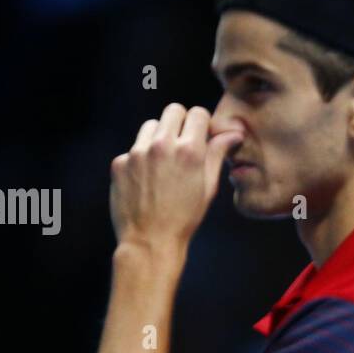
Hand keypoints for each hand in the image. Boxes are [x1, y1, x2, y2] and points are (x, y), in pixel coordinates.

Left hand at [109, 103, 243, 249]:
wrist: (150, 242)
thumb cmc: (185, 218)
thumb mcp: (208, 187)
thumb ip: (217, 154)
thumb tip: (233, 134)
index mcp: (189, 151)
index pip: (197, 113)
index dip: (201, 123)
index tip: (200, 136)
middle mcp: (162, 145)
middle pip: (173, 111)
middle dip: (180, 123)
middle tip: (183, 144)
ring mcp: (137, 153)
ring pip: (151, 126)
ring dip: (159, 137)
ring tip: (163, 164)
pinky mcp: (120, 163)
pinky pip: (133, 149)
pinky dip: (141, 159)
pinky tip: (146, 182)